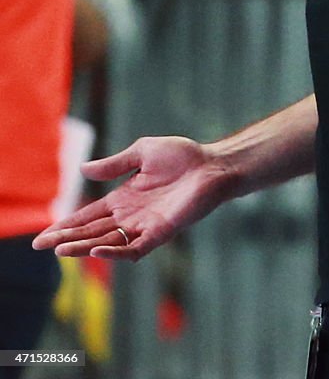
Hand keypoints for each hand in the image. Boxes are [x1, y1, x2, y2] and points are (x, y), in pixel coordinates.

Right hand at [32, 136, 229, 260]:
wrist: (212, 164)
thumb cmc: (183, 156)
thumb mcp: (142, 152)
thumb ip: (114, 164)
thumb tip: (83, 171)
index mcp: (123, 198)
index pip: (88, 216)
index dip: (66, 225)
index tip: (42, 236)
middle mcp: (131, 216)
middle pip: (92, 232)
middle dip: (67, 239)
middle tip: (40, 246)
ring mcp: (145, 226)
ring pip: (108, 243)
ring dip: (84, 247)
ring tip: (61, 251)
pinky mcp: (161, 232)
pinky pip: (135, 249)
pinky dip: (116, 252)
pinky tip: (98, 251)